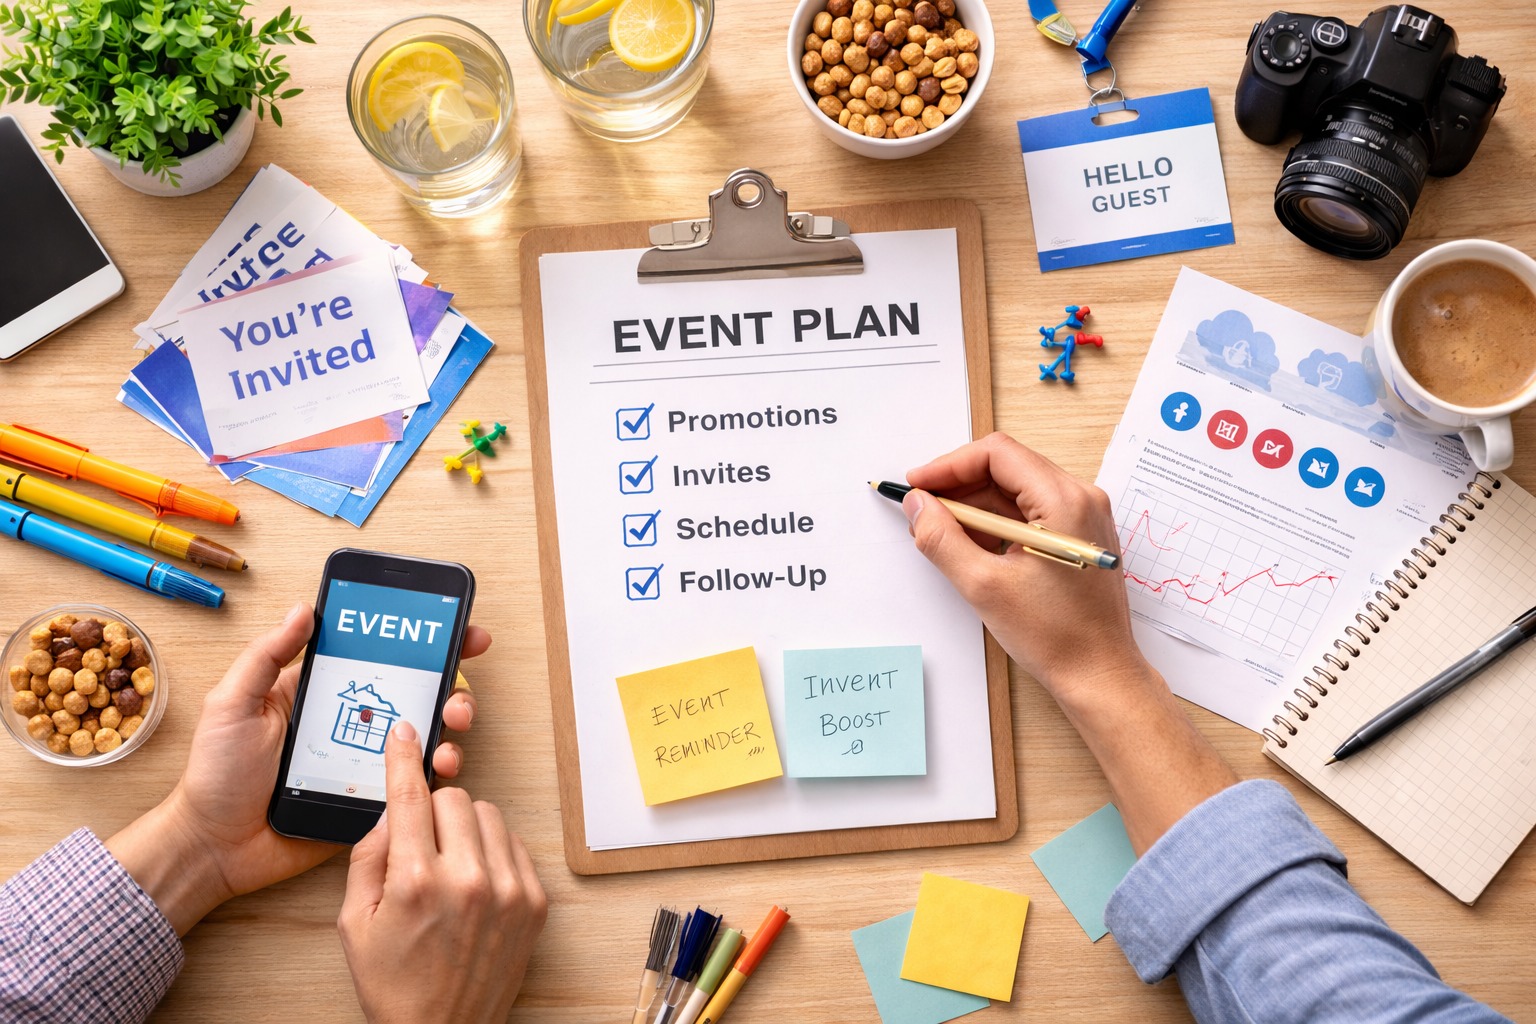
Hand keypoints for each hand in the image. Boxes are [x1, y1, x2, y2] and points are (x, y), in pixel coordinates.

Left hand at [107, 602, 488, 933]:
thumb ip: (266, 657)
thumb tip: (303, 609)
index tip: (458, 629)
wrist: (216, 846)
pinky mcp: (372, 801)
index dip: (424, 642)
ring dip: (452, 724)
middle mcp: (354, 724)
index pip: (381, 659)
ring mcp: (367, 763)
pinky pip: (416, 785)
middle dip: (452, 684)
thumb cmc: (217, 776)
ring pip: (426, 736)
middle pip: (418, 694)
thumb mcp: (232, 705)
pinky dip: (437, 773)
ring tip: (451, 726)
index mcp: (325, 694)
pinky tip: (438, 768)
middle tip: (456, 691)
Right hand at [339, 720, 545, 1023]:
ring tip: (448, 868)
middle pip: (454, 798)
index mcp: (416, 882)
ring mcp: (509, 890)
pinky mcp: (535, 902)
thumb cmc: (394, 985)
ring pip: (488, 814)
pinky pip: (513, 843)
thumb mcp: (355, 923)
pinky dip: (492, 851)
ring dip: (464, 829)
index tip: (405, 732)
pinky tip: (474, 883)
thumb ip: (367, 857)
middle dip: (431, 812)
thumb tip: (390, 810)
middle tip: (419, 846)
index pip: (410, 798)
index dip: (404, 759)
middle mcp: (469, 880)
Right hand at [904, 433, 1235, 850]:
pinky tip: (972, 544)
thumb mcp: (984, 586)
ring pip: (1016, 488)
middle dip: (958, 484)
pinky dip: (997, 520)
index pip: (996, 454)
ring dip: (976, 503)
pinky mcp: (1079, 534)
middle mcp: (1081, 497)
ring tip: (941, 531)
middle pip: (1007, 466)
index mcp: (1064, 501)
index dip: (948, 465)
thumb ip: (942, 539)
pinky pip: (1031, 510)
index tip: (917, 486)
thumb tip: (916, 505)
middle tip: (922, 509)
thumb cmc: (1055, 637)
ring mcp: (1084, 515)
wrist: (1100, 675)